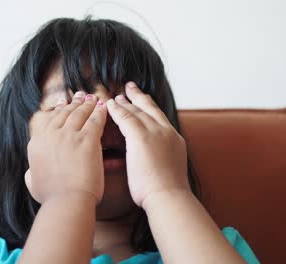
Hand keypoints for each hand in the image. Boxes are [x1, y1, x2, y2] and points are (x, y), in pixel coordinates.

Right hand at [26, 91, 106, 203]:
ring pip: (79, 113)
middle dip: (74, 102)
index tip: (62, 103)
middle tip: (81, 95)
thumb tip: (30, 170)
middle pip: (64, 112)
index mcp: (37, 143)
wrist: (66, 201)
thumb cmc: (51, 196)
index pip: (48, 119)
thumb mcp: (32, 182)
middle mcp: (51, 135)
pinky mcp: (87, 140)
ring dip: (87, 104)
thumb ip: (31, 171)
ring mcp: (69, 136)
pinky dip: (100, 112)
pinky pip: (95, 121)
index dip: (57, 109)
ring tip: (93, 98)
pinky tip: (104, 108)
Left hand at [106, 82, 189, 207]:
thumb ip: (160, 159)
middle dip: (138, 97)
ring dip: (125, 103)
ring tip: (116, 97)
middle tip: (129, 87)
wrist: (169, 197)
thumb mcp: (168, 169)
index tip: (141, 99)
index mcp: (174, 139)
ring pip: (138, 111)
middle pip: (150, 108)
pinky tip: (110, 105)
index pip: (159, 118)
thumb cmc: (166, 192)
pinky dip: (117, 110)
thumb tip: (153, 162)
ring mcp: (156, 133)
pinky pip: (126, 118)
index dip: (149, 106)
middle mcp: (167, 132)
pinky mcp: (142, 137)